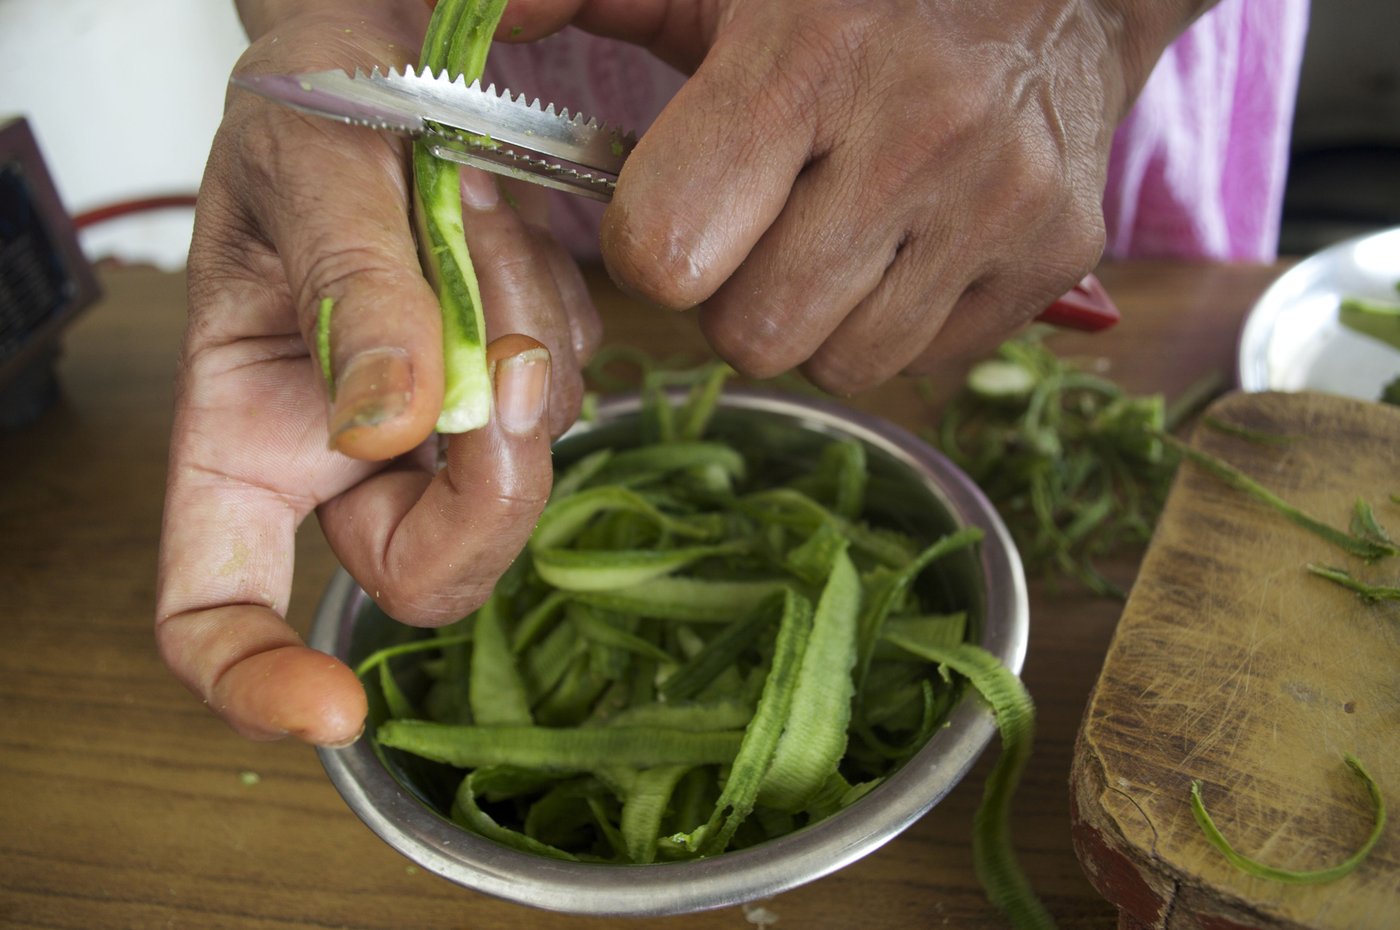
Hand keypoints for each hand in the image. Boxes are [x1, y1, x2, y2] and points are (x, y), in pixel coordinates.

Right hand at [155, 1, 599, 745]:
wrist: (402, 51)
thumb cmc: (315, 103)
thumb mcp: (311, 172)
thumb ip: (351, 294)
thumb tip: (389, 424)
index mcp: (246, 429)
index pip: (213, 603)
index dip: (255, 678)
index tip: (334, 710)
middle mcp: (342, 451)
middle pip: (429, 570)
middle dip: (486, 486)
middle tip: (494, 351)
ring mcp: (441, 424)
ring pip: (519, 475)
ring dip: (525, 349)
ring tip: (475, 221)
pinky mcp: (516, 385)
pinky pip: (571, 397)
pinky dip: (562, 318)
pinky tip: (514, 236)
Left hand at [502, 0, 1198, 392]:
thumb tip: (456, 37)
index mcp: (807, 52)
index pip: (666, 249)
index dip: (647, 244)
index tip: (672, 206)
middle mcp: (917, 132)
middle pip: (750, 332)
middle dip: (731, 293)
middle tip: (763, 220)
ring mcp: (1000, 203)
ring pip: (837, 362)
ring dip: (813, 316)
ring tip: (838, 226)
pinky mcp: (1055, 256)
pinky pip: (921, 362)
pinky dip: (892, 320)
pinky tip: (906, 241)